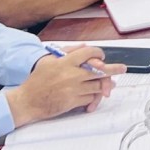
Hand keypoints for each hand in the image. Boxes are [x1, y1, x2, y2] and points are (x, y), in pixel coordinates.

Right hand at [7, 46, 121, 124]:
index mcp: (65, 62)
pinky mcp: (73, 102)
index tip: (102, 56)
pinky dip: (94, 96)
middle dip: (113, 69)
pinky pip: (90, 97)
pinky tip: (95, 96)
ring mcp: (73, 89)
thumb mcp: (48, 60)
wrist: (26, 101)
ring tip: (109, 85)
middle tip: (122, 69)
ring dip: (105, 85)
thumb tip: (84, 47)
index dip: (99, 53)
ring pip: (97, 85)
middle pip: (99, 70)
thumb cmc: (36, 81)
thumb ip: (67, 52)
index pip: (89, 53)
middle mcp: (71, 75)